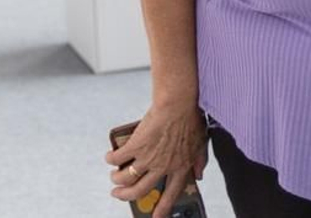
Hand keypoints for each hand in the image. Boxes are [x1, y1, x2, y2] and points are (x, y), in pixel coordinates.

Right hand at [105, 103, 206, 217]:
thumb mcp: (200, 143)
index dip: (163, 208)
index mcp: (180, 167)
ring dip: (116, 180)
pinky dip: (110, 159)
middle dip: (124, 197)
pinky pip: (116, 159)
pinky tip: (110, 157)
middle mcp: (163, 166)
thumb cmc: (190, 119)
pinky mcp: (135, 146)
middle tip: (117, 194)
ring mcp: (148, 158)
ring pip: (125, 179)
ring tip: (114, 176)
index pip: (172, 194)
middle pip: (139, 191)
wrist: (178, 102)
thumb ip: (199, 161)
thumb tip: (199, 175)